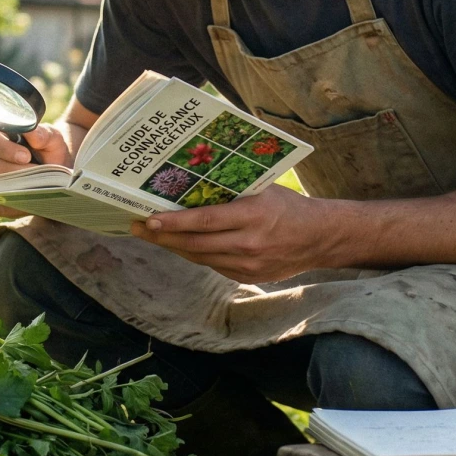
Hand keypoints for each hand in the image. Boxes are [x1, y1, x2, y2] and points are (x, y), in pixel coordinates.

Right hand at [0, 123, 71, 218]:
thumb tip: (33, 135)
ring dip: (10, 187)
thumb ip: (44, 135)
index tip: (25, 156)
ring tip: (32, 189)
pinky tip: (25, 202)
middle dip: (10, 169)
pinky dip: (8, 204)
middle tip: (32, 174)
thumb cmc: (47, 152)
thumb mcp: (52, 140)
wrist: (49, 175)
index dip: (4, 147)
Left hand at [129, 185, 349, 282]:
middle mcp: (249, 243)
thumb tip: (194, 178)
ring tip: (149, 236)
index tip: (149, 219)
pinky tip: (177, 244)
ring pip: (199, 257)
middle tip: (136, 226)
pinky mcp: (247, 277)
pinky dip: (193, 254)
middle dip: (162, 237)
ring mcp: (248, 264)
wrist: (320, 238)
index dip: (174, 222)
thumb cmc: (287, 206)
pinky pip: (212, 265)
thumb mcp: (263, 189)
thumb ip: (232, 189)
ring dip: (172, 246)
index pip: (205, 221)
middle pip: (195, 243)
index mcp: (253, 215)